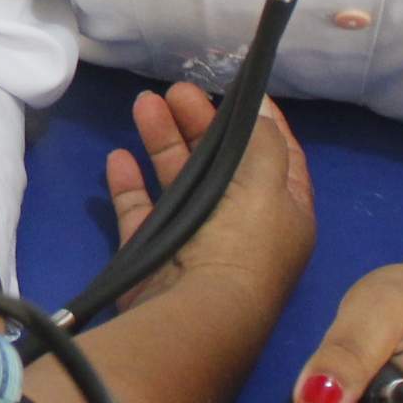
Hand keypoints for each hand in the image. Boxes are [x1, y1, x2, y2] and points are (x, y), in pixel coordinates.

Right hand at [100, 83, 315, 307]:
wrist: (197, 314)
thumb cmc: (242, 244)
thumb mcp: (267, 183)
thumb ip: (264, 142)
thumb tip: (261, 114)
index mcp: (283, 214)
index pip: (279, 158)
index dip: (262, 122)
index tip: (239, 89)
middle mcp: (244, 228)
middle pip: (223, 164)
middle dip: (201, 123)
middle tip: (177, 90)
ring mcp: (198, 243)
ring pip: (180, 182)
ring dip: (164, 141)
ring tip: (143, 103)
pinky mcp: (156, 256)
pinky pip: (141, 213)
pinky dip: (130, 185)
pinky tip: (119, 157)